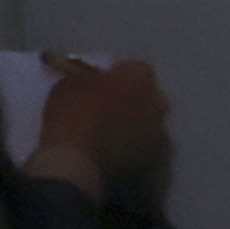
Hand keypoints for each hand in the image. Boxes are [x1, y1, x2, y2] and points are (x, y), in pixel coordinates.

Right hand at [24, 55, 174, 219]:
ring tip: (111, 134)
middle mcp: (158, 100)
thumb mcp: (69, 83)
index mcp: (140, 76)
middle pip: (149, 96)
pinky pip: (145, 147)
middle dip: (134, 99)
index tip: (102, 85)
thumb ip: (89, 78)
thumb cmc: (72, 114)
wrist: (77, 160)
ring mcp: (160, 131)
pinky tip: (115, 152)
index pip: (135, 69)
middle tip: (109, 108)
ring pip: (150, 123)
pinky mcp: (154, 158)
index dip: (118, 76)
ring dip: (136, 124)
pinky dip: (134, 147)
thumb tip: (91, 81)